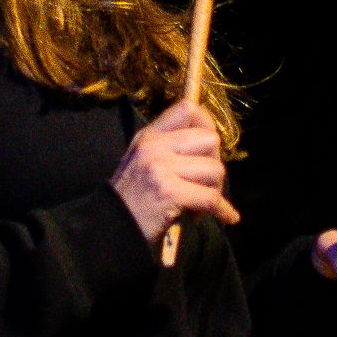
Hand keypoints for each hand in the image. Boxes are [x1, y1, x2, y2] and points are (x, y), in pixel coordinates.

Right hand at [111, 100, 234, 242]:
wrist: (112, 227)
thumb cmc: (132, 199)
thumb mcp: (143, 162)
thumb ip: (170, 148)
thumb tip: (210, 144)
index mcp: (149, 135)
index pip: (188, 108)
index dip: (207, 124)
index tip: (210, 146)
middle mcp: (154, 146)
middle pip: (209, 139)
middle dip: (215, 163)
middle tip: (205, 183)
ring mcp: (160, 167)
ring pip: (214, 169)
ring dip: (215, 190)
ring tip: (200, 204)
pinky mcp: (169, 191)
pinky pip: (211, 198)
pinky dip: (222, 210)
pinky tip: (225, 217)